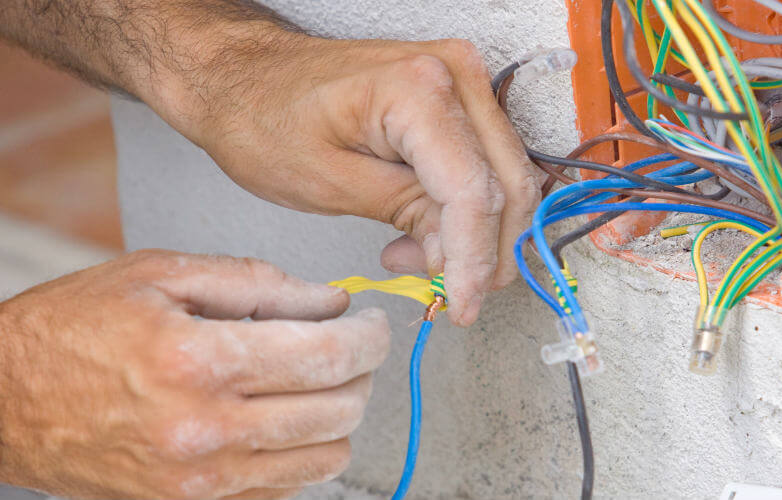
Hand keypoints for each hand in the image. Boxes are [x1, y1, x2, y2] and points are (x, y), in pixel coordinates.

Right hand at [0, 250, 389, 499]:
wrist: (5, 402)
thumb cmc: (74, 330)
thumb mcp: (163, 275)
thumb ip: (260, 283)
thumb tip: (332, 301)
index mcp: (196, 360)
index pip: (326, 356)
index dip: (369, 336)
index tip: (374, 323)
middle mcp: (203, 430)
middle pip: (337, 409)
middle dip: (361, 370)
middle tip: (350, 344)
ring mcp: (199, 481)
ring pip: (325, 457)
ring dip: (337, 414)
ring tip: (315, 381)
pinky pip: (286, 488)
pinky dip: (300, 452)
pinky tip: (279, 417)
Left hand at [161, 35, 539, 326]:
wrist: (247, 75)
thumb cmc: (265, 117)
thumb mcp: (328, 183)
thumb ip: (406, 216)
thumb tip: (458, 259)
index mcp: (418, 89)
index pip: (473, 192)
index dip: (474, 261)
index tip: (463, 307)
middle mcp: (456, 73)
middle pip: (507, 185)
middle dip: (485, 253)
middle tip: (447, 294)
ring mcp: (464, 80)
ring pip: (508, 178)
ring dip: (478, 234)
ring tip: (416, 256)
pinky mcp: (460, 95)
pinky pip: (489, 163)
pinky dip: (470, 209)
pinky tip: (425, 232)